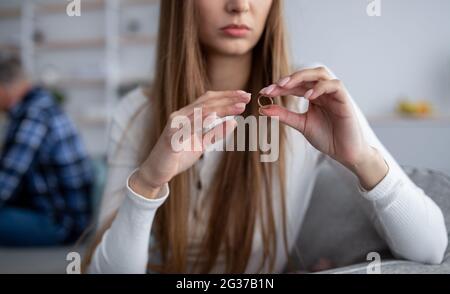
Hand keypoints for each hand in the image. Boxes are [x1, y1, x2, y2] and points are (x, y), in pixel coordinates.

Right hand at [131, 90, 250, 198]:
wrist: (157, 171)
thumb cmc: (178, 156)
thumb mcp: (202, 144)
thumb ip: (216, 133)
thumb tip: (234, 122)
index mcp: (188, 115)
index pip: (209, 100)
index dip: (227, 96)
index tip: (244, 96)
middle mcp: (180, 115)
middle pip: (206, 102)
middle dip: (228, 98)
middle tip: (246, 96)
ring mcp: (174, 125)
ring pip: (199, 111)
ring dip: (221, 108)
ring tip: (239, 107)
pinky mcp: (170, 137)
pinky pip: (187, 126)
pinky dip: (201, 120)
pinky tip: (215, 116)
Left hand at [258, 66, 387, 189]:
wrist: (345, 153)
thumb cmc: (327, 138)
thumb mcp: (301, 124)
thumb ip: (284, 115)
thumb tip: (263, 108)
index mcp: (313, 96)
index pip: (295, 85)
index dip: (279, 86)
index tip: (264, 92)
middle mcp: (323, 91)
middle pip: (306, 74)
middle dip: (289, 78)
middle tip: (274, 86)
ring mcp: (334, 93)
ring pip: (320, 73)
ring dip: (302, 77)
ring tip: (286, 85)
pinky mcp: (345, 99)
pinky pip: (334, 85)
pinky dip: (320, 87)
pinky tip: (308, 96)